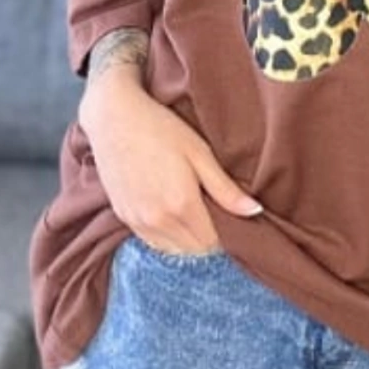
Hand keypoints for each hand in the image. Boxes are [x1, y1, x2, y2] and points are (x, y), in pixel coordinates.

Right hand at [77, 65, 263, 253]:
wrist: (114, 118)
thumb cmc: (161, 129)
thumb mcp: (200, 153)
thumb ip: (226, 189)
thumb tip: (254, 212)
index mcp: (181, 205)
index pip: (213, 243)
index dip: (227, 234)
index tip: (233, 218)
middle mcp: (157, 221)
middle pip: (193, 250)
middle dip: (209, 238)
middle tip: (217, 212)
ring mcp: (137, 222)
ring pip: (172, 250)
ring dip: (188, 240)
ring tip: (197, 212)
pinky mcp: (123, 217)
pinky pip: (152, 242)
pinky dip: (167, 236)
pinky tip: (173, 213)